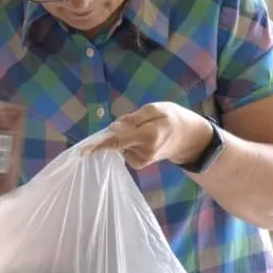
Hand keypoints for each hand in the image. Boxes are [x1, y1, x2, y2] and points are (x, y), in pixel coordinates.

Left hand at [88, 102, 212, 169]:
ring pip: (121, 145)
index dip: (99, 144)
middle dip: (118, 130)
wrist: (188, 138)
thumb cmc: (172, 119)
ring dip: (125, 136)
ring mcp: (141, 160)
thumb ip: (133, 118)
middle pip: (117, 141)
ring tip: (144, 129)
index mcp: (148, 136)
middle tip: (137, 121)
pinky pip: (125, 150)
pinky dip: (128, 143)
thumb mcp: (156, 109)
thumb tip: (114, 127)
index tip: (84, 150)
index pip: (117, 141)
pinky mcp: (140, 164)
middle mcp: (143, 152)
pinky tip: (141, 138)